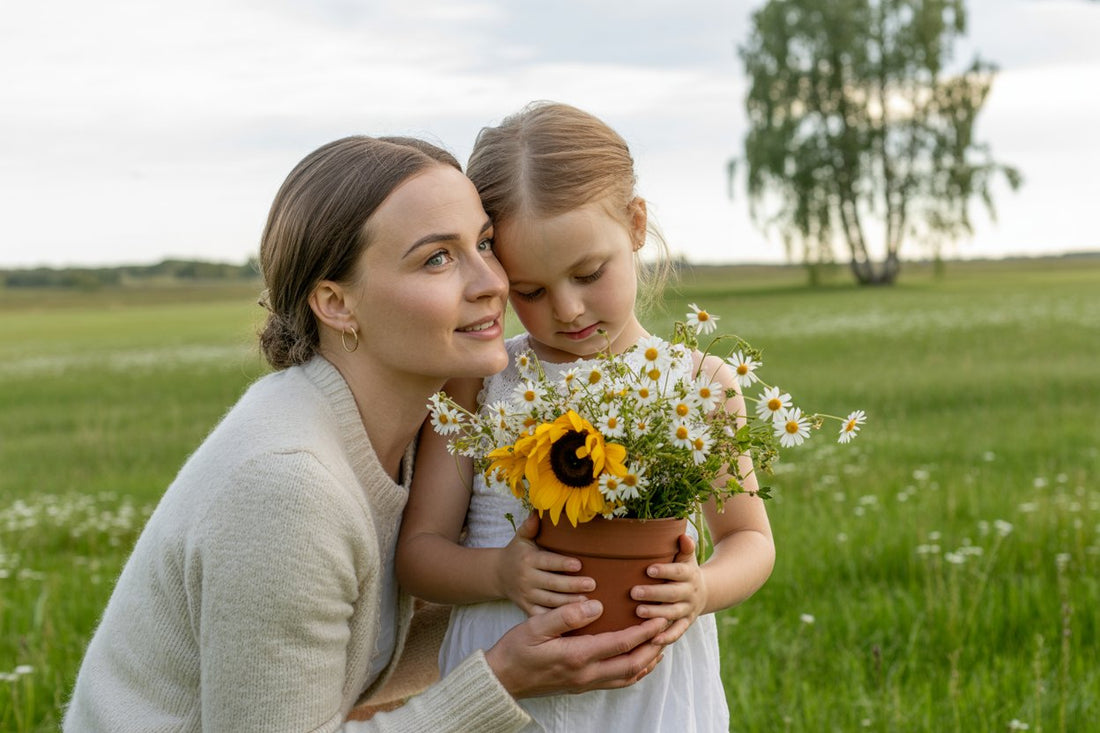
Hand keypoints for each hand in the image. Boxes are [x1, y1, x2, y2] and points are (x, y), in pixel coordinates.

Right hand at [484, 600, 666, 698]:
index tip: (660, 620)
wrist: (501, 679)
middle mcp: (585, 674)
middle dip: (653, 648)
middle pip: (631, 665)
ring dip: (646, 661)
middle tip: (668, 630)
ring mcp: (584, 683)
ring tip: (659, 645)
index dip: (644, 633)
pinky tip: (636, 661)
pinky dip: (632, 672)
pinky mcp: (580, 686)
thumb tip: (596, 605)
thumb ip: (567, 615)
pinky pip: (615, 682)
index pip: (620, 645)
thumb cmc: (515, 649)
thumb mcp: (536, 626)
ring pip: (626, 677)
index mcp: (577, 656)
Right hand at [497, 513, 594, 614]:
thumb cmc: (517, 553)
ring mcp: (527, 596)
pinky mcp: (527, 609)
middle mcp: (527, 579)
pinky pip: (543, 617)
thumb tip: (540, 510)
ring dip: (570, 604)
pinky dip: (557, 620)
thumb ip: (530, 526)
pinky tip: (574, 620)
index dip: (562, 564)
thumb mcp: (521, 537)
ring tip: (588, 603)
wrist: (498, 575)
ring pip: (550, 602)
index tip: (579, 565)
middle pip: (552, 584)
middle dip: (572, 585)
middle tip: (592, 584)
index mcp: (528, 560)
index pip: (548, 562)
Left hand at [630, 534, 705, 645]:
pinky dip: (667, 637)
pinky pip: (678, 632)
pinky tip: (653, 640)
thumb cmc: (685, 571)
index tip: (649, 569)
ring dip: (656, 614)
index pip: (678, 572)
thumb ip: (685, 548)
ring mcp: (688, 610)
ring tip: (637, 612)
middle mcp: (690, 593)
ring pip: (673, 613)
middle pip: (673, 594)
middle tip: (634, 592)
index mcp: (689, 574)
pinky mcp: (686, 623)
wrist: (706, 592)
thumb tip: (683, 535)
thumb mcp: (687, 558)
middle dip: (654, 594)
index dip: (665, 571)